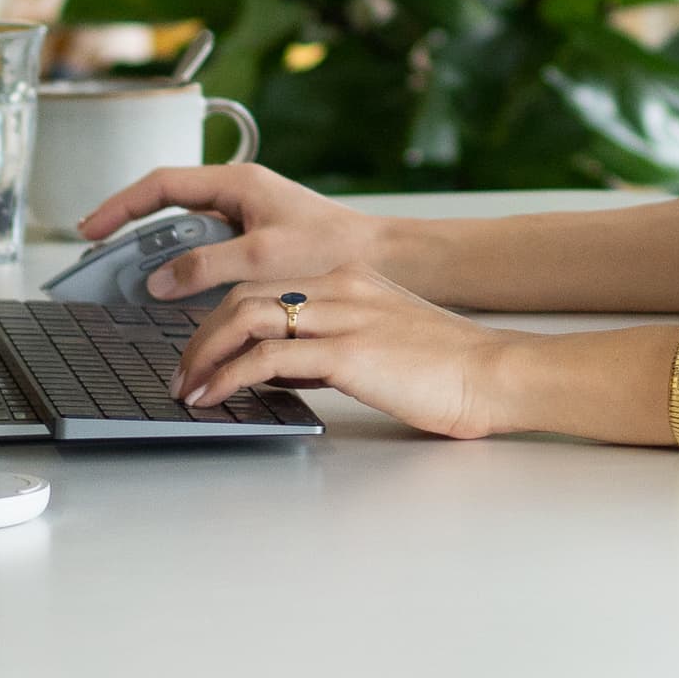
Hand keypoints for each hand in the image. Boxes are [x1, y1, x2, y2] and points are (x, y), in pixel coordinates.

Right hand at [75, 164, 397, 303]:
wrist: (383, 259)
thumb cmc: (334, 248)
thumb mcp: (264, 256)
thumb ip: (207, 265)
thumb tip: (158, 280)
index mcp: (237, 182)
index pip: (162, 185)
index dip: (121, 206)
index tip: (90, 229)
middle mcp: (238, 194)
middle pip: (167, 206)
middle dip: (130, 230)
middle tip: (97, 256)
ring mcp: (246, 216)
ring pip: (185, 231)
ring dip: (158, 254)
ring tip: (127, 280)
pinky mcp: (255, 240)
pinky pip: (206, 249)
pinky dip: (185, 268)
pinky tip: (174, 293)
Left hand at [175, 267, 528, 438]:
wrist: (495, 374)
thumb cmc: (447, 370)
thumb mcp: (378, 346)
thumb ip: (325, 349)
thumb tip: (271, 370)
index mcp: (352, 280)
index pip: (267, 288)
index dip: (221, 321)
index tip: (202, 354)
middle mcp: (343, 287)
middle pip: (244, 296)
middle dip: (200, 336)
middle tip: (182, 374)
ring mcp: (345, 315)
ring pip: (245, 317)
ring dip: (203, 354)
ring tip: (188, 388)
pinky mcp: (349, 351)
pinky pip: (268, 357)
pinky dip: (229, 376)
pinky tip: (215, 397)